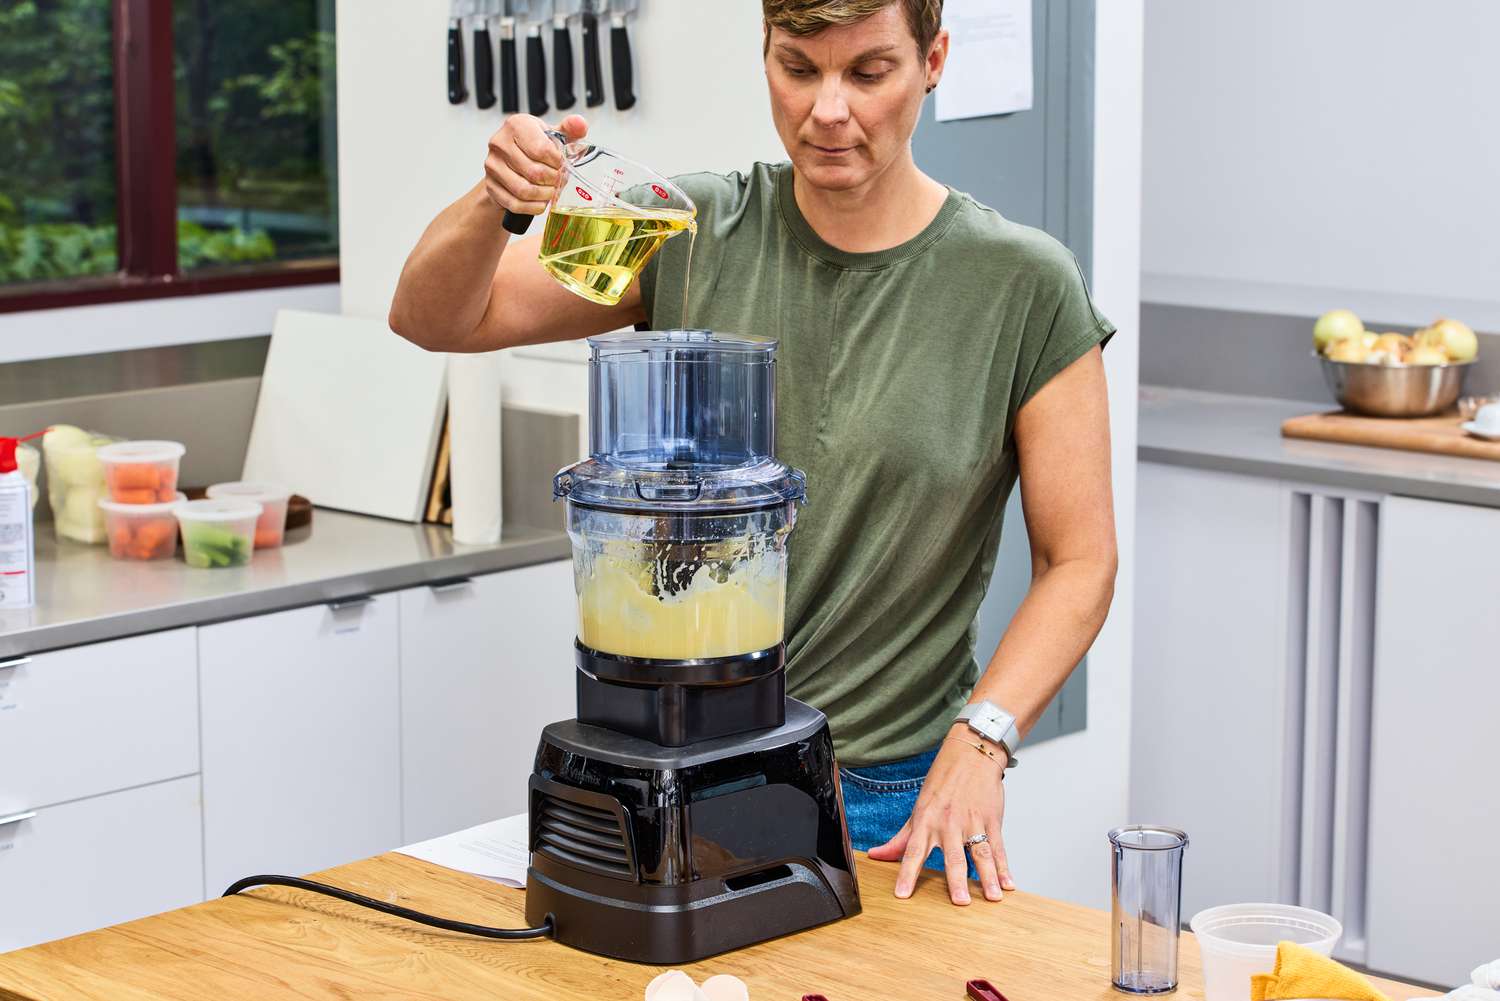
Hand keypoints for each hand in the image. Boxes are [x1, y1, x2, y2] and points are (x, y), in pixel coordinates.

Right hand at [482, 113, 587, 216]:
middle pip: (534, 172)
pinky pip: (515, 204)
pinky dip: (533, 207)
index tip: (562, 165)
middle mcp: (500, 143)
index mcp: (516, 125)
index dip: (558, 162)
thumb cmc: (533, 146)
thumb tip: (580, 124)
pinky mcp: (491, 186)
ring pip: (524, 190)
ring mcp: (492, 165)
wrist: (510, 162)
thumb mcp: (552, 134)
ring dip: (544, 195)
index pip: (542, 149)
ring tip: (551, 191)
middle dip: (553, 180)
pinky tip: (541, 202)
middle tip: (558, 181)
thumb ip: (570, 128)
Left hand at [866, 726, 1014, 904]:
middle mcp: (948, 823)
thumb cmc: (942, 784)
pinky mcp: (991, 819)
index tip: (902, 895)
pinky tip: (1008, 885)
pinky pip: (998, 846)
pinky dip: (1004, 867)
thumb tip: (876, 855)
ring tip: (992, 898)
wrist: (971, 754)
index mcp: (926, 821)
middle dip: (956, 880)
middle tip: (960, 902)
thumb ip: (900, 838)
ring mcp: (972, 821)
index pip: (913, 852)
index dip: (906, 874)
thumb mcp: (918, 809)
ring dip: (988, 877)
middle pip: (952, 856)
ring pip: (981, 853)